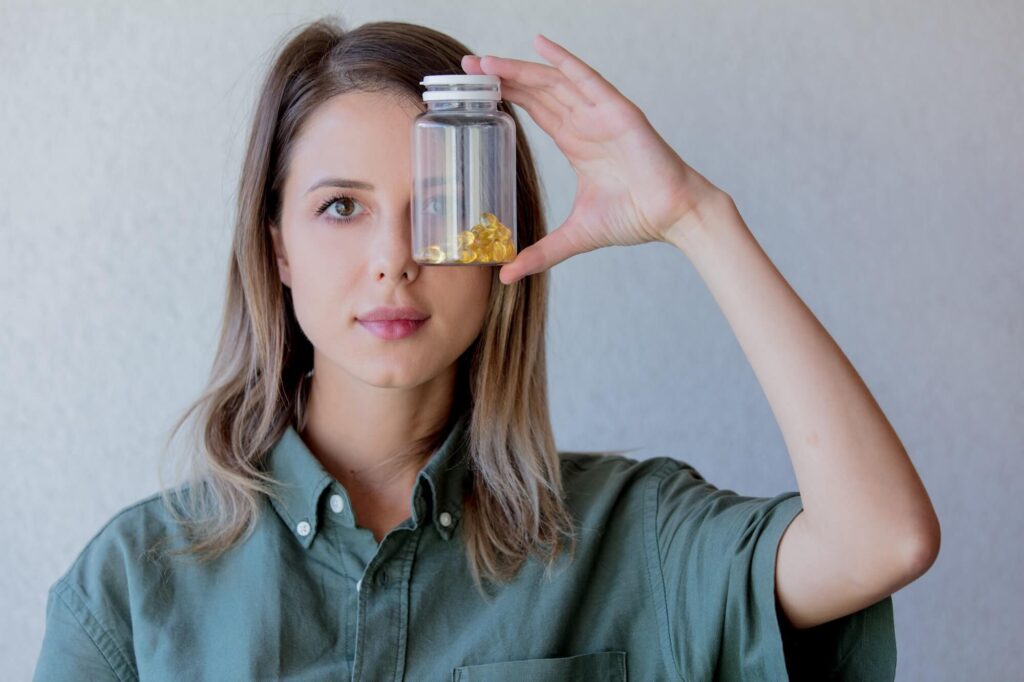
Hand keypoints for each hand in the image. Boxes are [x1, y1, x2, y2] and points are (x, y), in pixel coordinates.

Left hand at [462, 34, 724, 284]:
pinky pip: (586, 78)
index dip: (507, 97)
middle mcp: (586, 122)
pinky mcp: (617, 111)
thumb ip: (540, 253)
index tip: (476, 90)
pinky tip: (540, 44)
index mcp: (577, 142)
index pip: (535, 110)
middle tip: (467, 70)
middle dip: (503, 78)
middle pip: (537, 91)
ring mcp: (601, 113)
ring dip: (520, 69)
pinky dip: (564, 60)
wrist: (673, 216)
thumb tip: (506, 276)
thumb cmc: (635, 218)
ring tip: (487, 62)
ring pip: (553, 82)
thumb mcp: (574, 236)